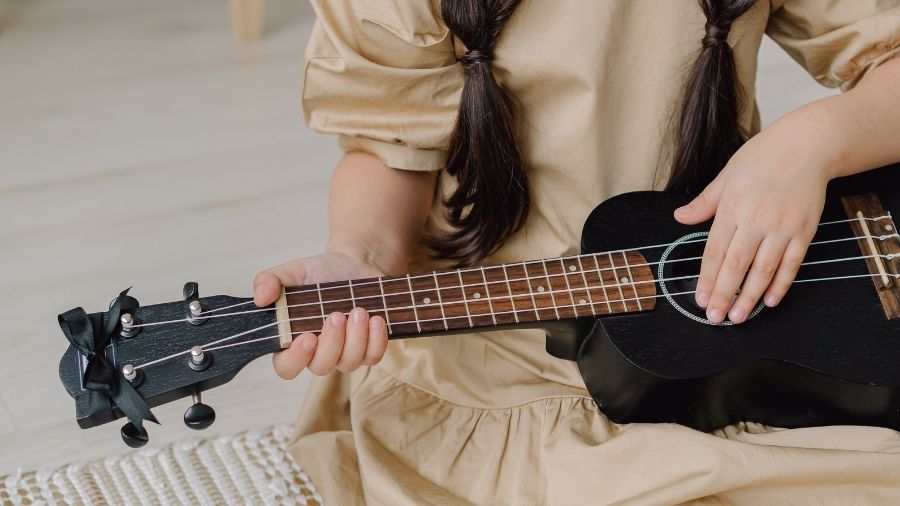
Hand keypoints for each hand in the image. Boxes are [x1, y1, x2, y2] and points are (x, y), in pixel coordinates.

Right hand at [253, 249, 389, 378]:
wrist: (355, 265)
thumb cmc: (320, 272)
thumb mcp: (292, 271)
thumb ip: (270, 280)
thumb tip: (259, 298)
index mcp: (293, 340)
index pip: (286, 367)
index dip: (296, 359)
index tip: (308, 337)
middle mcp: (319, 352)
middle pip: (321, 367)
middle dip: (331, 342)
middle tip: (336, 315)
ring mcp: (345, 354)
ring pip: (349, 363)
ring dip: (356, 339)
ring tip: (358, 311)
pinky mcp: (369, 349)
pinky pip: (373, 357)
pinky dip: (376, 340)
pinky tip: (376, 319)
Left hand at [673, 126, 830, 323]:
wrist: (806, 145)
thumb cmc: (762, 158)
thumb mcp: (725, 176)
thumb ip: (703, 203)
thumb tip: (679, 217)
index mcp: (732, 208)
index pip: (715, 252)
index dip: (707, 279)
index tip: (700, 299)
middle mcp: (756, 220)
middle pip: (736, 265)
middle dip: (724, 294)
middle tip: (715, 317)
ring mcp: (782, 227)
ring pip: (763, 269)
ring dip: (750, 296)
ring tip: (739, 317)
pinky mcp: (805, 230)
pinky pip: (792, 263)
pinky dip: (781, 284)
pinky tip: (770, 300)